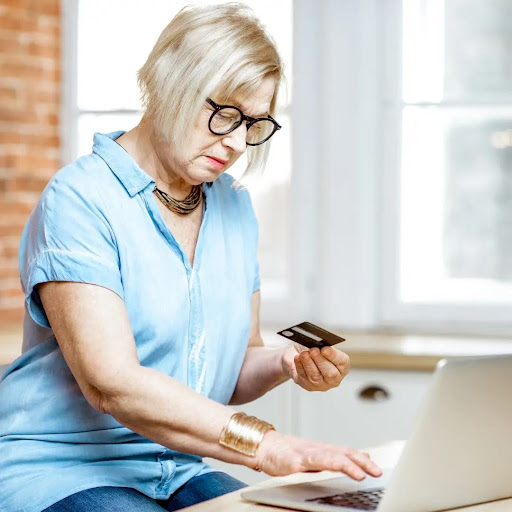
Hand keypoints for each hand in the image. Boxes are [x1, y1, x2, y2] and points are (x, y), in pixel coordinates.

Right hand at [254, 430, 381, 479]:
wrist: (265, 447)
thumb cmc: (287, 454)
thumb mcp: (313, 457)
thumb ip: (333, 459)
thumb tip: (358, 460)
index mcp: (324, 450)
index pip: (348, 453)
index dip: (363, 460)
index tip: (377, 469)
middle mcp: (319, 449)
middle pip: (344, 453)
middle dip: (362, 462)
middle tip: (377, 472)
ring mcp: (308, 453)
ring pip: (332, 457)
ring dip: (349, 464)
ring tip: (362, 473)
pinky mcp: (296, 460)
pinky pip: (314, 461)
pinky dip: (327, 463)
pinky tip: (334, 468)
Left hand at [281, 343, 349, 391]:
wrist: (297, 353)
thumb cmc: (312, 347)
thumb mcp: (319, 343)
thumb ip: (321, 345)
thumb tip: (318, 344)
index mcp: (342, 366)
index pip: (342, 362)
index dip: (333, 355)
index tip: (325, 349)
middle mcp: (334, 378)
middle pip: (330, 373)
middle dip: (320, 360)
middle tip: (313, 350)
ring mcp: (320, 384)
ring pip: (315, 376)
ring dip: (309, 363)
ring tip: (304, 353)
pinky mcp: (307, 385)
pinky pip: (303, 376)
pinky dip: (300, 365)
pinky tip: (297, 358)